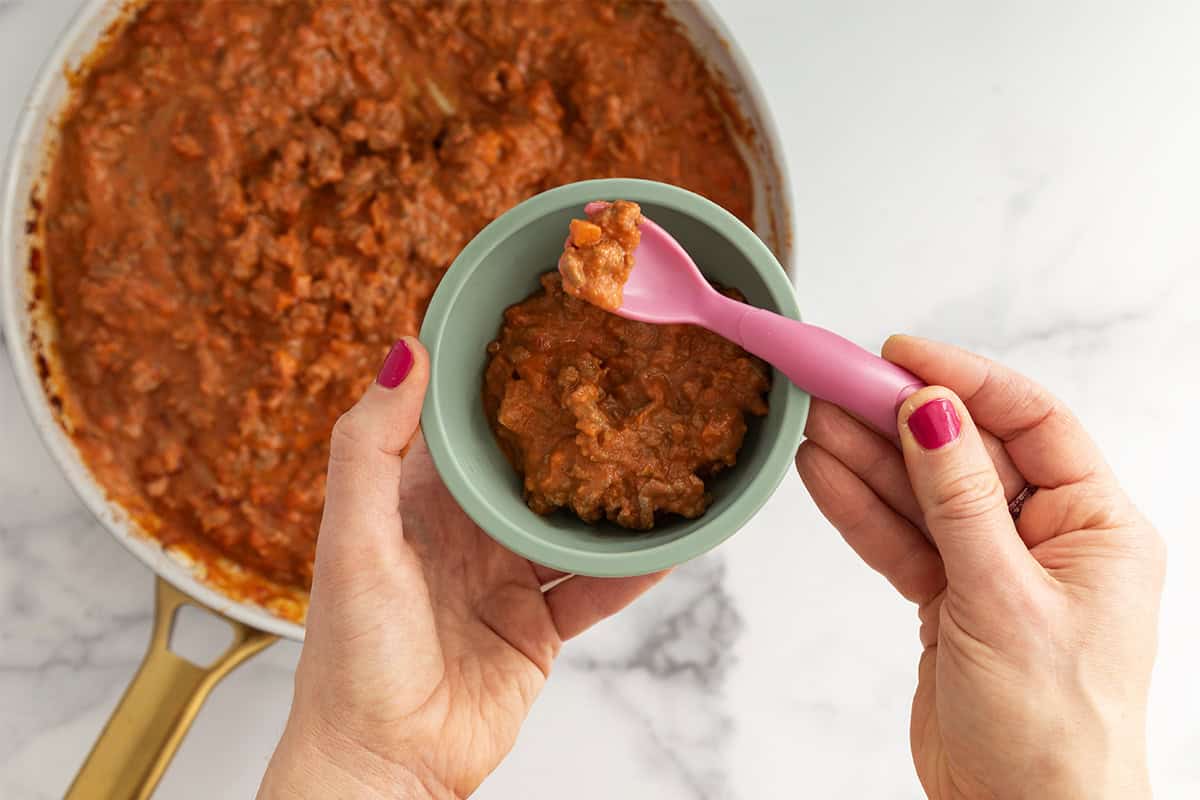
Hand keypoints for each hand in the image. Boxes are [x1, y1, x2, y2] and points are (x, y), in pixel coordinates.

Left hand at [258, 338, 667, 798]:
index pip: (462, 429)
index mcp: (414, 504)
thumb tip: (403, 349)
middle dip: (571, 435)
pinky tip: (671, 543)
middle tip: (623, 382)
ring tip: (659, 453)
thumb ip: (371, 446)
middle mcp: (464, 536)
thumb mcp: (354, 539)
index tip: (541, 333)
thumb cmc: (353, 657)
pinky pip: (594, 591)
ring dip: (610, 499)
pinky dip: (632, 571)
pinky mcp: (537, 631)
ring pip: (570, 528)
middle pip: (528, 473)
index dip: (497, 384)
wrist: (384, 766)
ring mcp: (504, 582)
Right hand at [795, 335, 1164, 798]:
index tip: (900, 354)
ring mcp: (992, 567)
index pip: (1032, 422)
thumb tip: (934, 409)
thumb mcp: (1006, 598)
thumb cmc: (1053, 728)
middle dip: (897, 419)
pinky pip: (901, 538)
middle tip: (835, 382)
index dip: (965, 379)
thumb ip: (962, 499)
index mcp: (1097, 526)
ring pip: (922, 493)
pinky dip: (860, 510)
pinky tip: (821, 474)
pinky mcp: (948, 598)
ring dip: (867, 459)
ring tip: (812, 419)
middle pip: (964, 452)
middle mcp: (1047, 538)